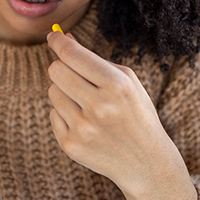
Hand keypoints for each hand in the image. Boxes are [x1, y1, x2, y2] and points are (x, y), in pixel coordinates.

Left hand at [46, 30, 196, 199]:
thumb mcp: (126, 81)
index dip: (58, 42)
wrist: (146, 162)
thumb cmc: (135, 113)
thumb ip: (94, 59)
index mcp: (117, 86)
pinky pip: (53, 114)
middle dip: (61, 67)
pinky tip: (86, 123)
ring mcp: (83, 129)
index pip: (73, 55)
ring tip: (86, 103)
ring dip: (65, 92)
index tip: (54, 36)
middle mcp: (99, 107)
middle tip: (73, 73)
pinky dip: (65, 115)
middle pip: (56, 71)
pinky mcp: (71, 146)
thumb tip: (62, 38)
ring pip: (53, 92)